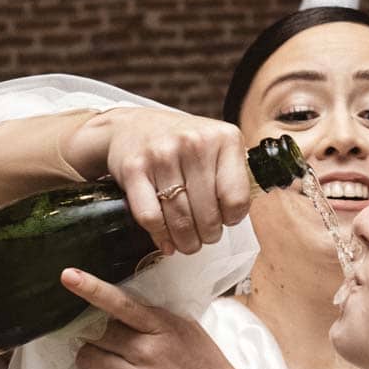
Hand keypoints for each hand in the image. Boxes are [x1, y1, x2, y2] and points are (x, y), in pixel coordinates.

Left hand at [64, 268, 238, 368]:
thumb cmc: (205, 365)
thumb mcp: (186, 329)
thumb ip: (154, 319)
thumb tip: (115, 311)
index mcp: (163, 328)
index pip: (121, 304)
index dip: (92, 288)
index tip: (68, 276)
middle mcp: (149, 352)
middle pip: (99, 335)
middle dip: (101, 340)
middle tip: (116, 349)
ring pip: (89, 361)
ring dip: (92, 362)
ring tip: (107, 368)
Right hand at [71, 108, 251, 255]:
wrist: (131, 126)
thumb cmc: (180, 143)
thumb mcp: (216, 146)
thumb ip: (232, 175)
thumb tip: (237, 216)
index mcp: (224, 138)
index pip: (237, 198)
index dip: (233, 218)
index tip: (226, 219)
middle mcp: (194, 143)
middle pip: (208, 214)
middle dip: (208, 235)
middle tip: (206, 236)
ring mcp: (162, 155)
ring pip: (180, 219)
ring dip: (186, 241)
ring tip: (188, 243)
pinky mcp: (134, 169)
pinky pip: (150, 217)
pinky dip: (159, 234)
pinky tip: (165, 236)